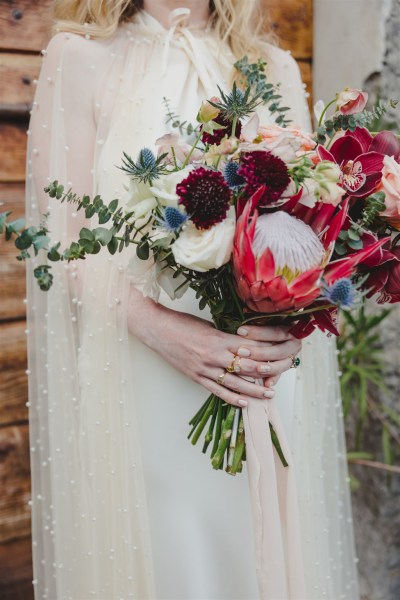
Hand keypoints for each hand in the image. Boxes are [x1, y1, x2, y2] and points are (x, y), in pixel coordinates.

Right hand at [127, 288, 298, 407]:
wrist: (158, 329)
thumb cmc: (182, 324)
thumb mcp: (209, 325)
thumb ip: (227, 336)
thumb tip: (245, 342)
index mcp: (220, 338)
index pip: (251, 347)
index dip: (268, 351)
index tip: (282, 353)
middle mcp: (215, 354)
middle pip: (248, 366)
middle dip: (267, 373)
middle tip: (281, 377)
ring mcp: (205, 368)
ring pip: (235, 382)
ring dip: (254, 390)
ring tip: (268, 394)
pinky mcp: (196, 377)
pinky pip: (217, 390)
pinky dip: (232, 397)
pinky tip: (243, 402)